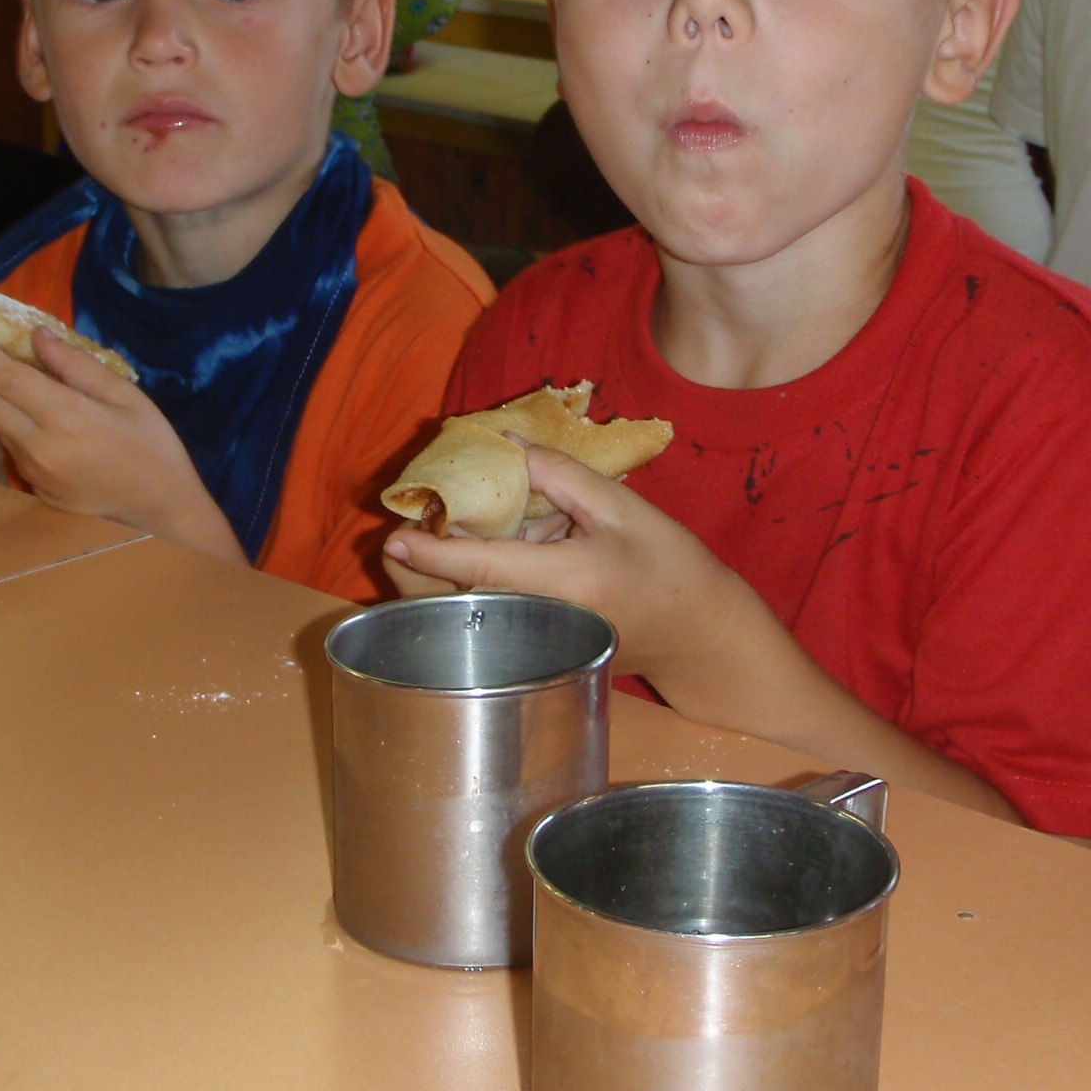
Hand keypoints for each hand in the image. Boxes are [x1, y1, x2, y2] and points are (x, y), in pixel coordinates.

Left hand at [0, 323, 245, 559]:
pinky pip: (8, 443)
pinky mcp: (33, 485)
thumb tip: (37, 337)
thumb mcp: (126, 395)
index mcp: (68, 417)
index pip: (5, 376)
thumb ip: (77, 365)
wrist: (159, 507)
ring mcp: (34, 469)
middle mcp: (41, 445)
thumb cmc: (151, 445)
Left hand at [382, 447, 747, 686]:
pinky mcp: (534, 644)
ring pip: (461, 611)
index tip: (392, 537)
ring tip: (441, 530)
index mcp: (562, 582)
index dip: (431, 552)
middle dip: (418, 566)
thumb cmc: (669, 566)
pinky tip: (480, 551)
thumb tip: (507, 446)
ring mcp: (534, 640)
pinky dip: (465, 583)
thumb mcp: (622, 508)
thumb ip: (561, 475)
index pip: (480, 567)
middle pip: (451, 603)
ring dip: (438, 574)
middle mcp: (538, 620)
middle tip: (413, 522)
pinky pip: (483, 614)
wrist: (698, 630)